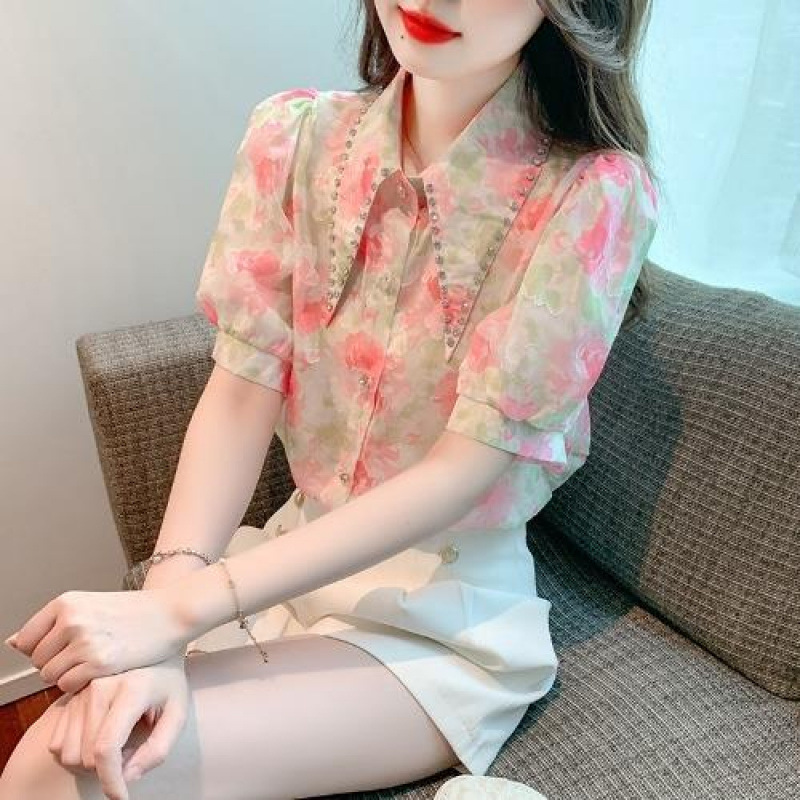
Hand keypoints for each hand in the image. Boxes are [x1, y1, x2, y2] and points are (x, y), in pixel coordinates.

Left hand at [5, 587, 187, 692]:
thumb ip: (53, 624)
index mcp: (66, 602)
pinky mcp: (99, 662)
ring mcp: (85, 641)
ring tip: (93, 662)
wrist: (171, 613)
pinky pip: (68, 685)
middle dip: (56, 664)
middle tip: (84, 656)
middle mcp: (72, 619)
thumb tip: (11, 642)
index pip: (25, 640)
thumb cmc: (133, 612)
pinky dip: (80, 684)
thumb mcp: (91, 606)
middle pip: (37, 660)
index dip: (42, 650)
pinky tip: (101, 670)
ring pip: (50, 675)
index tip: (64, 648)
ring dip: (68, 676)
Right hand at [47, 654, 189, 799]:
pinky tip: (97, 736)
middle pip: (85, 756)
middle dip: (107, 768)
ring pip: (68, 752)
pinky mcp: (69, 695)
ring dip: (89, 761)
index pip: (107, 747)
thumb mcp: (177, 713)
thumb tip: (127, 776)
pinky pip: (58, 741)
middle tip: (130, 753)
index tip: (120, 797)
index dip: (111, 781)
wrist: (153, 647)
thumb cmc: (167, 682)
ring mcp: (81, 690)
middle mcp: (100, 687)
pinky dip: (75, 749)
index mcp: (130, 690)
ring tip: (115, 743)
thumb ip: (158, 748)